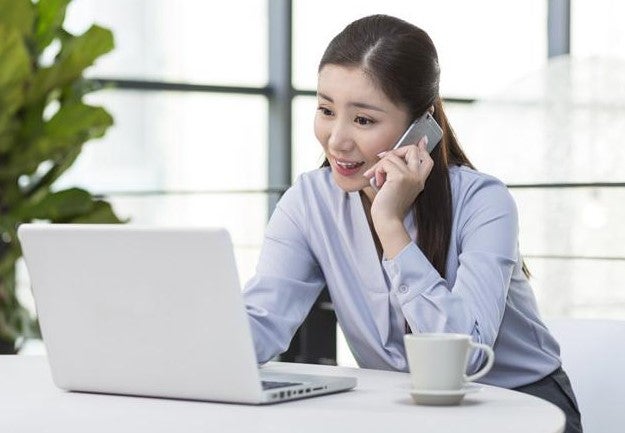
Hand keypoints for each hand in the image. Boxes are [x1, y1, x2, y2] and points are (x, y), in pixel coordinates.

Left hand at [363, 136, 433, 251]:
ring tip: (377, 179)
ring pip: (391, 156)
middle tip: (382, 158)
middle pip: (412, 150)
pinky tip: (377, 182)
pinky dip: (377, 170)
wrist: (387, 220)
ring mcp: (411, 176)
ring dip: (379, 166)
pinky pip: (385, 163)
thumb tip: (389, 156)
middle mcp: (418, 178)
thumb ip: (396, 173)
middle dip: (395, 151)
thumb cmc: (387, 207)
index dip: (423, 148)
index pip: (427, 160)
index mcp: (419, 181)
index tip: (422, 140)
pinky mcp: (400, 177)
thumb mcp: (395, 187)